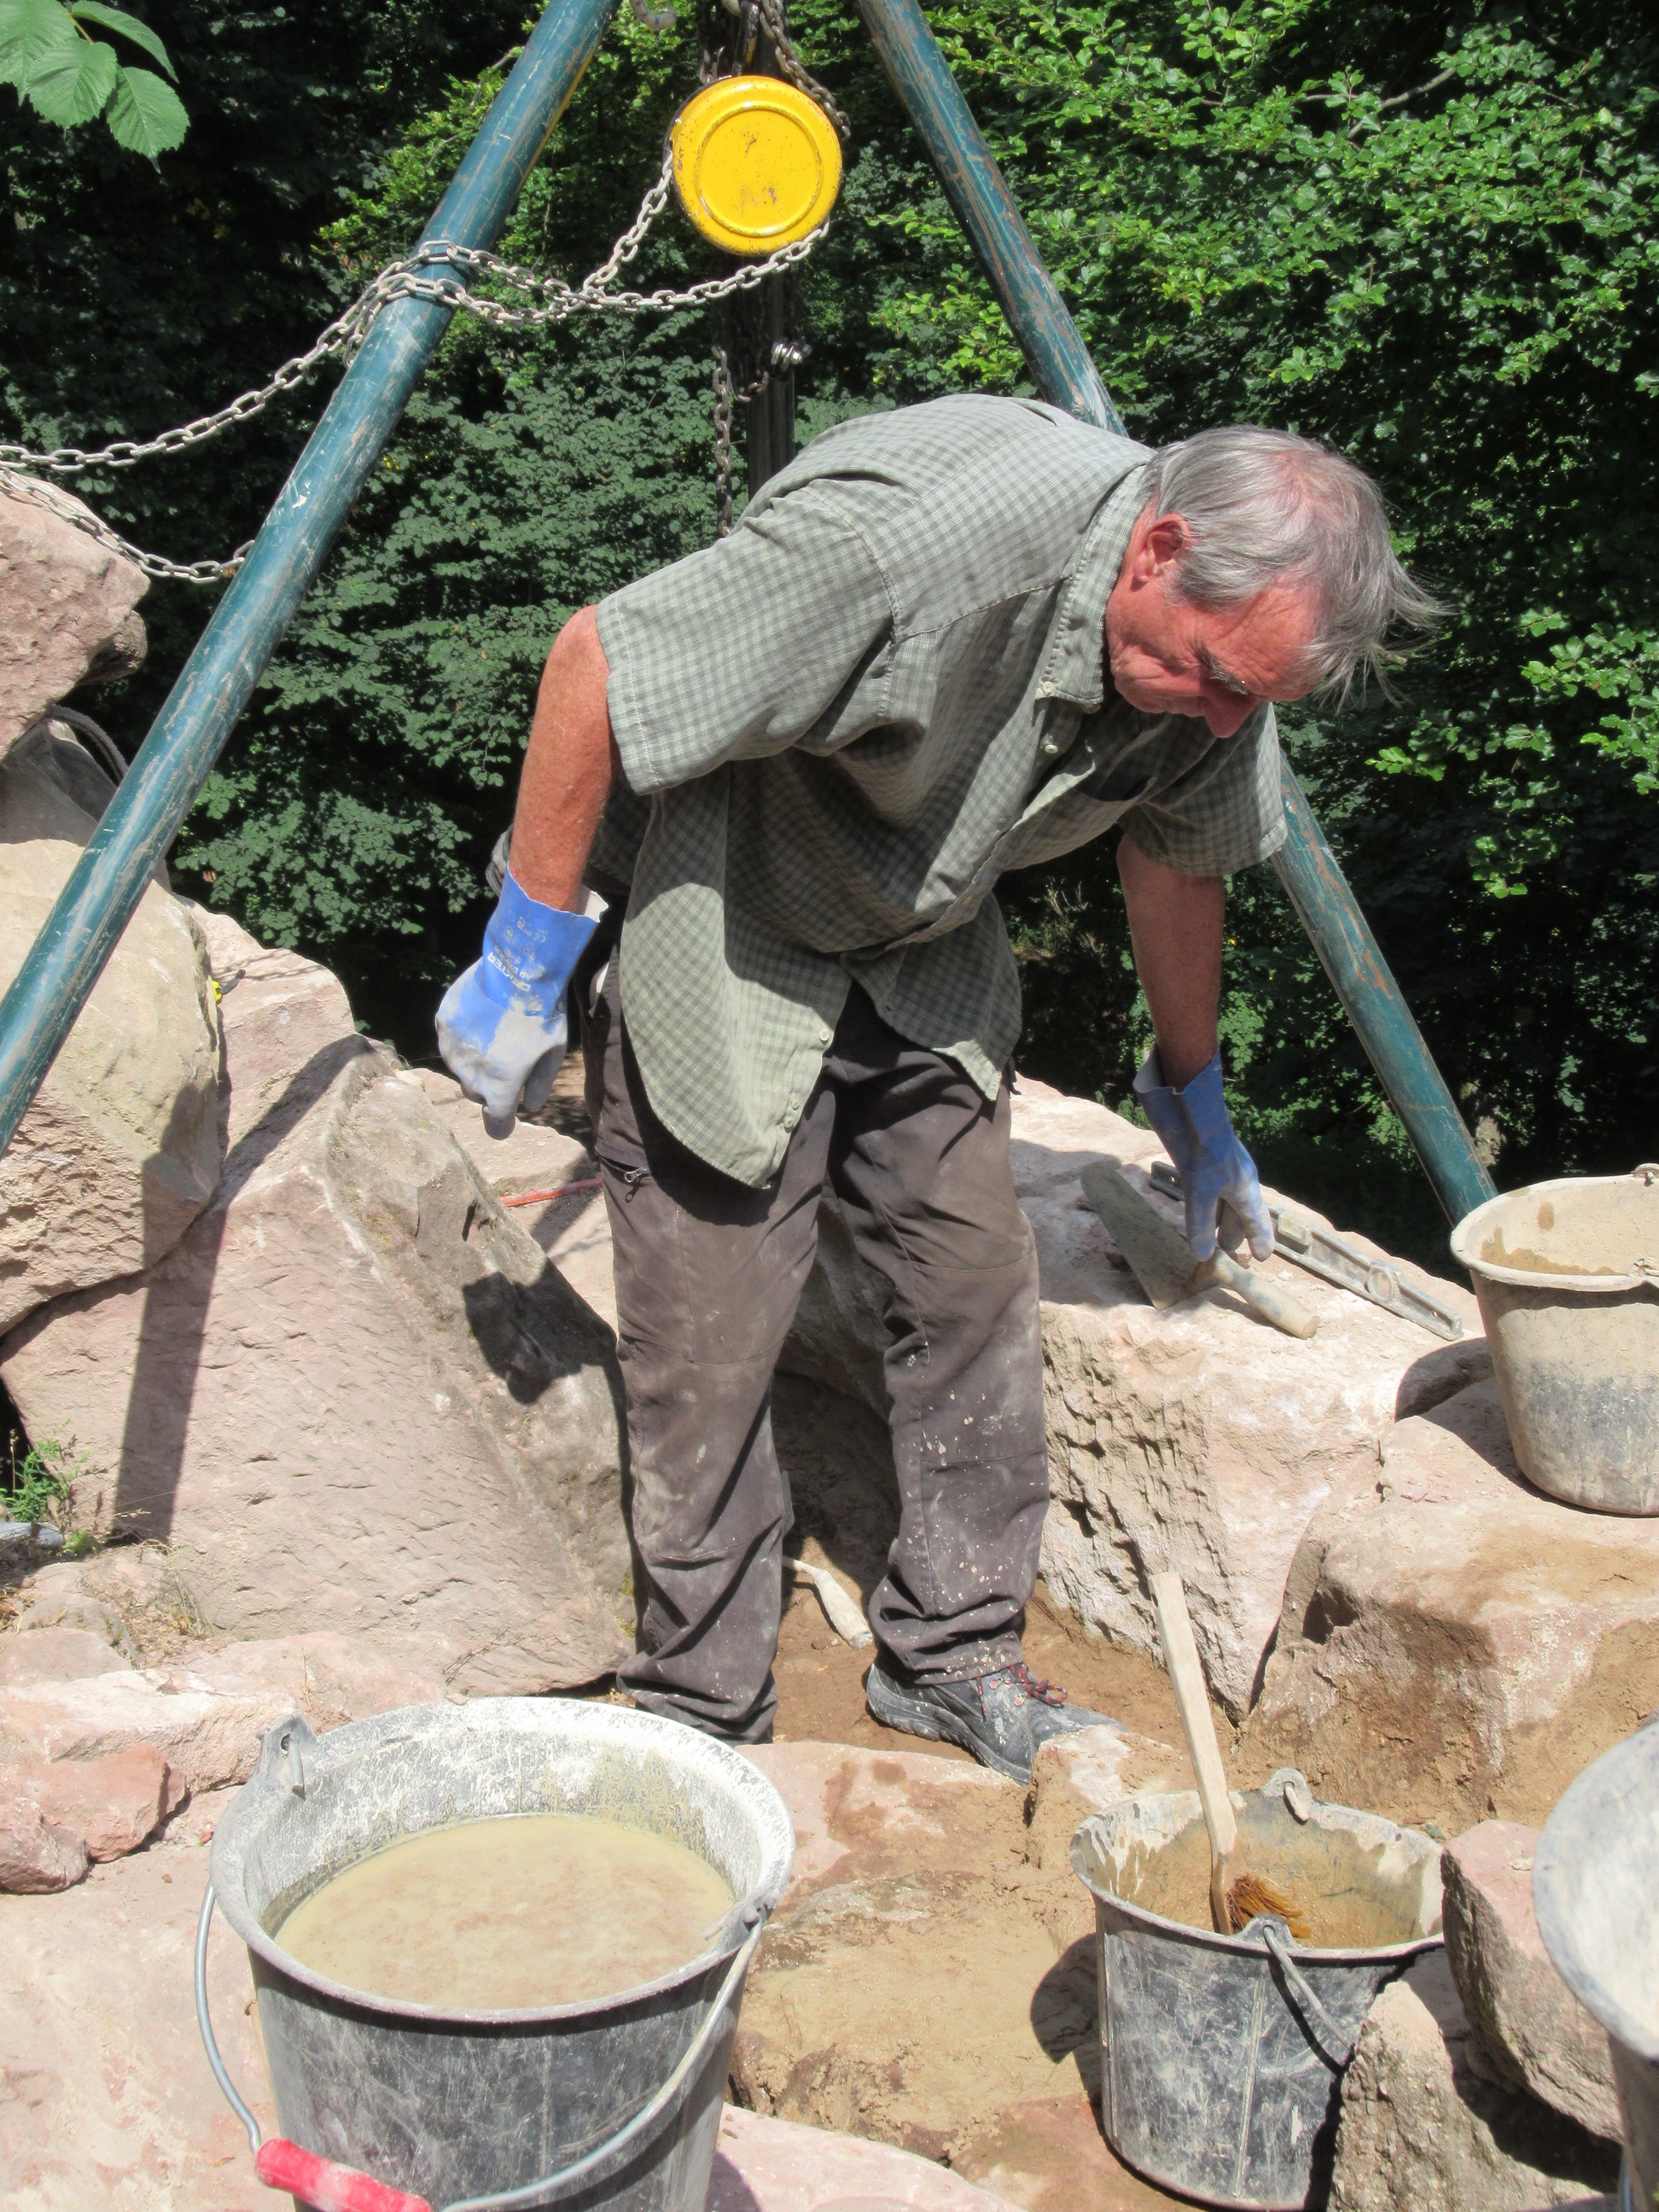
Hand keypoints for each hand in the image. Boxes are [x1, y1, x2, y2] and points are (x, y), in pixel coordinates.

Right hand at [436, 872, 597, 1136]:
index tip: (504, 1124)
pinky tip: (481, 1019)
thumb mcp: (553, 1053)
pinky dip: (463, 1038)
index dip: (501, 1126)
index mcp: (500, 1087)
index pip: (496, 1122)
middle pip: (477, 1093)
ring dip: (474, 1061)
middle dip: (490, 1086)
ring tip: (495, 1034)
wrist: (518, 968)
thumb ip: (540, 1085)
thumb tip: (529, 1106)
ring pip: (460, 1068)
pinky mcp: (442, 1025)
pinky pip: (451, 1041)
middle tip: (508, 1061)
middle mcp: (470, 1074)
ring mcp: (452, 1049)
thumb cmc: (542, 1013)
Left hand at [1132, 1046, 1273, 1262]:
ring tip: (1216, 1236)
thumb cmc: (1204, 1150)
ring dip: (1222, 1220)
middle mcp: (1238, 1180)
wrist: (1192, 1110)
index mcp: (1245, 1188)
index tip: (1264, 1257)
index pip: (1257, 1221)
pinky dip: (1209, 1205)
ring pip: (1226, 1202)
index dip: (1260, 1240)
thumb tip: (1203, 1256)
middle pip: (1240, 1213)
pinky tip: (1199, 1206)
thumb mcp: (1200, 1191)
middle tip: (1231, 1252)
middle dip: (1237, 1233)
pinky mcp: (1204, 1161)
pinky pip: (1212, 1190)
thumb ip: (1201, 1223)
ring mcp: (1222, 1170)